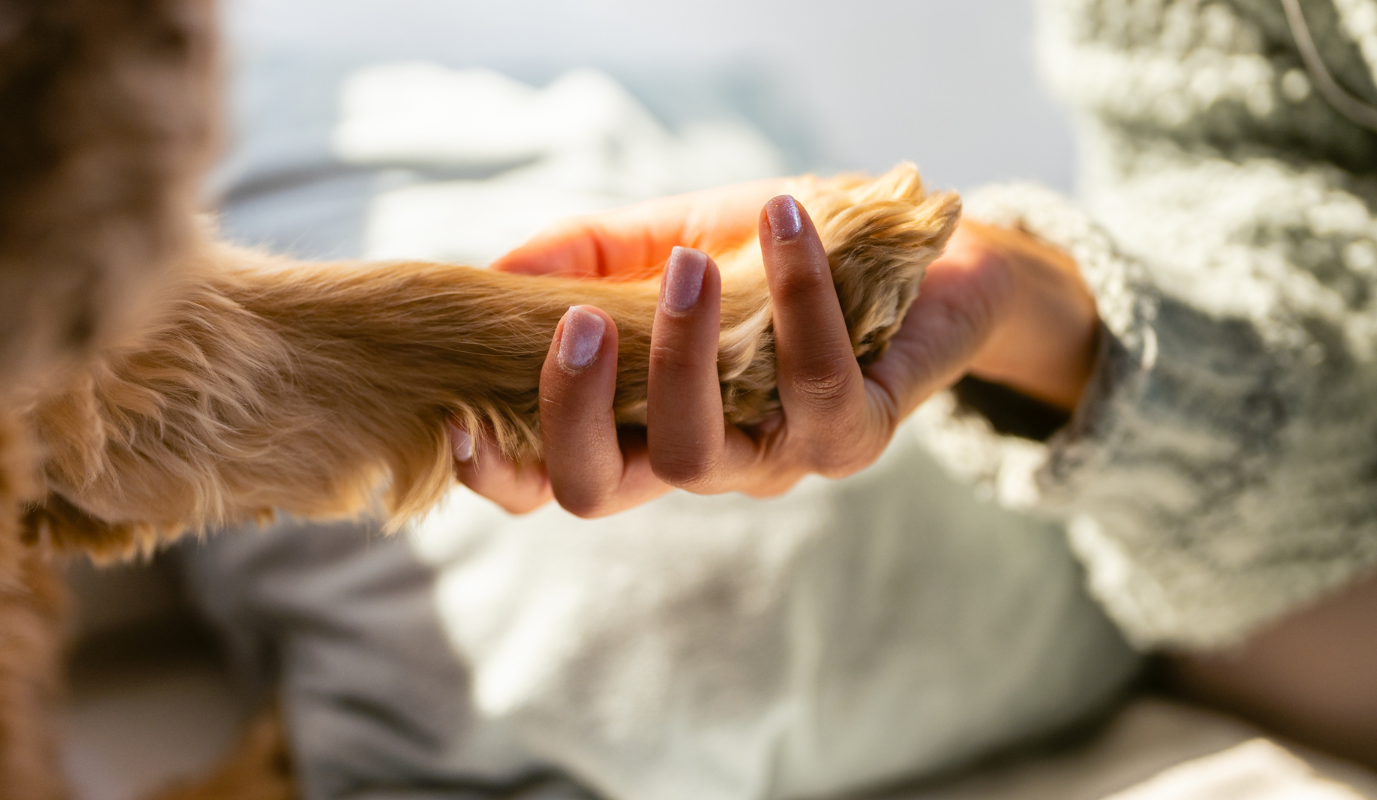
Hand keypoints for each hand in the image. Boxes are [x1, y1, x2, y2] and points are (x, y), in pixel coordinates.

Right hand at [454, 184, 1098, 516]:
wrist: (920, 254)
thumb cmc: (772, 255)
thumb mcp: (661, 238)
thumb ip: (583, 257)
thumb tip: (496, 272)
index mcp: (637, 424)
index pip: (549, 481)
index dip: (496, 474)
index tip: (455, 422)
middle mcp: (698, 460)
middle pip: (599, 488)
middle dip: (572, 411)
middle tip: (576, 320)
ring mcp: (775, 458)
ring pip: (698, 450)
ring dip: (681, 353)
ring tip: (689, 262)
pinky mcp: (854, 432)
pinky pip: (813, 384)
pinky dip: (796, 295)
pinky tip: (785, 221)